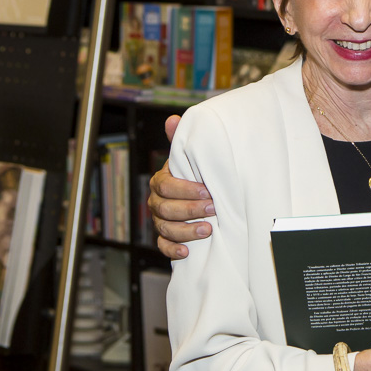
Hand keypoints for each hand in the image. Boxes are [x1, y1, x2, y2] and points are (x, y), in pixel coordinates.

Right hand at [150, 114, 214, 259]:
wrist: (197, 193)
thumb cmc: (194, 174)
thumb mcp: (189, 157)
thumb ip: (181, 141)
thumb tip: (173, 119)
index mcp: (162, 181)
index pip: (166, 186)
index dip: (186, 189)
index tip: (207, 190)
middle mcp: (158, 202)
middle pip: (165, 209)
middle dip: (190, 209)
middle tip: (212, 208)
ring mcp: (160, 220)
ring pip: (165, 228)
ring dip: (186, 231)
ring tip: (208, 230)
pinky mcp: (166, 237)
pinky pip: (163, 246)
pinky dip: (173, 250)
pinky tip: (187, 252)